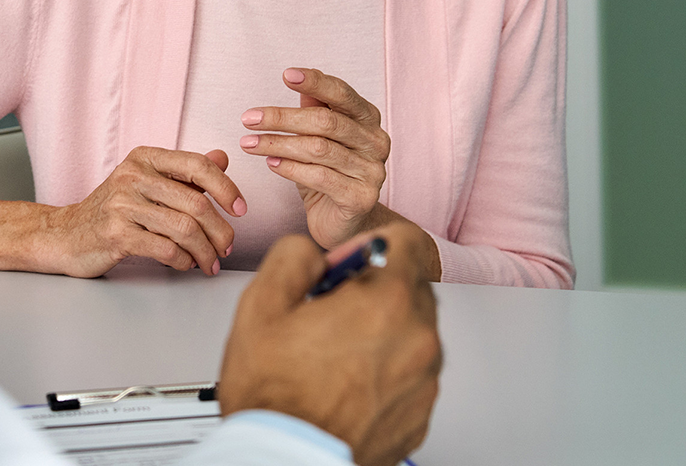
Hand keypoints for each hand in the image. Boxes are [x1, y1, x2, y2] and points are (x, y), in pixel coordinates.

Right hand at [45, 147, 246, 277]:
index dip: (226, 188)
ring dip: (204, 251)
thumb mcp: (146, 183)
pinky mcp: (116, 234)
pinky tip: (185, 264)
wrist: (65, 235)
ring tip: (209, 262)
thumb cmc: (112, 210)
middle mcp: (132, 176)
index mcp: (144, 158)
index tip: (240, 209)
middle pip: (195, 202)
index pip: (197, 165)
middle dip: (219, 230)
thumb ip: (184, 173)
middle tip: (226, 247)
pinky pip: (165, 249)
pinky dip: (183, 261)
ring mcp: (122, 205)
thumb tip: (222, 158)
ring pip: (184, 228)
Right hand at [219, 224, 441, 465]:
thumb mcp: (261, 305)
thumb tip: (313, 252)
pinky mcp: (420, 414)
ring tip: (333, 353)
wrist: (285, 460)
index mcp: (386, 302)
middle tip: (330, 311)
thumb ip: (293, 256)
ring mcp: (423, 381)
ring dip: (381, 331)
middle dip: (374, 290)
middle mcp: (417, 339)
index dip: (370, 245)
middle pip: (411, 287)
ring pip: (411, 332)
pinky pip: (409, 374)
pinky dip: (385, 371)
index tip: (347, 264)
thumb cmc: (274, 396)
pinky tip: (345, 382)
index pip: (408, 242)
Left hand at [239, 67, 389, 248]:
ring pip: (318, 149)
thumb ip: (314, 109)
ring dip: (278, 144)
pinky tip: (270, 163)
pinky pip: (319, 177)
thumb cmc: (327, 174)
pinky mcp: (361, 198)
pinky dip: (291, 168)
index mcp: (368, 120)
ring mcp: (372, 171)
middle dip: (282, 118)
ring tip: (249, 142)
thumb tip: (295, 79)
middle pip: (325, 121)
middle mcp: (376, 142)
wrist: (343, 223)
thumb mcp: (318, 138)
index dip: (315, 83)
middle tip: (249, 118)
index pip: (342, 94)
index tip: (286, 75)